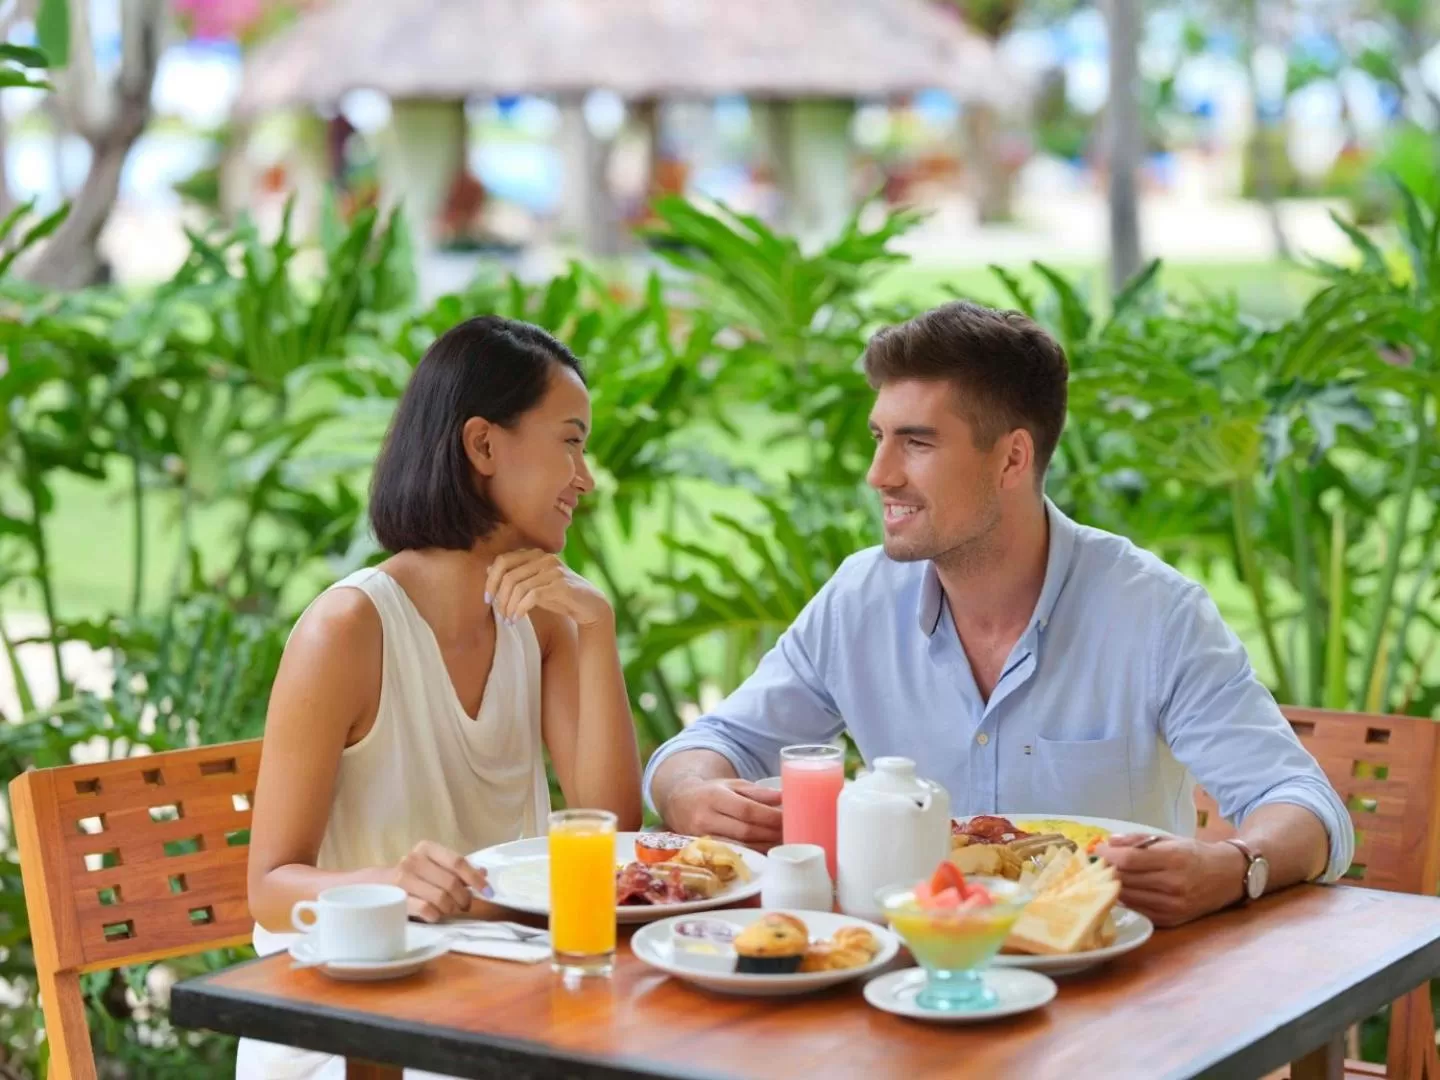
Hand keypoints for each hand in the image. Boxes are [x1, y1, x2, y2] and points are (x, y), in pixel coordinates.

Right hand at [389, 840, 489, 922]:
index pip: (458, 862)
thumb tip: (484, 873)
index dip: (476, 878)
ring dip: (450, 909)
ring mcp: (402, 879)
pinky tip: (435, 915)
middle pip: (451, 883)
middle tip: (464, 906)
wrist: (373, 887)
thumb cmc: (411, 877)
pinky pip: (426, 910)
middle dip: (463, 898)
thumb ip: (457, 870)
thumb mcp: (434, 868)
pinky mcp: (395, 899)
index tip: (488, 892)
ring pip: (441, 898)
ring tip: (448, 910)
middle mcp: (413, 860)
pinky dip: (436, 915)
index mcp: (427, 848)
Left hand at [486, 549, 612, 627]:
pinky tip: (517, 618)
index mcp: (536, 554)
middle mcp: (545, 558)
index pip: (503, 560)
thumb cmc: (559, 596)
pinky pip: (532, 596)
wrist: (590, 606)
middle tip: (499, 613)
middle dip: (499, 597)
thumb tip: (488, 568)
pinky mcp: (561, 585)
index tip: (487, 599)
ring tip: (509, 619)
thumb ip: (516, 575)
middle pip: (509, 575)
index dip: (491, 580)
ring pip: (519, 587)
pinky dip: (520, 609)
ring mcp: (554, 571)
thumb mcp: (534, 584)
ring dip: (509, 607)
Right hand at [665, 778, 783, 848]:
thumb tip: (784, 797)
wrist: (678, 804)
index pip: (746, 810)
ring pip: (741, 847)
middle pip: (745, 831)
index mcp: (714, 797)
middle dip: (772, 833)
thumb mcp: (732, 785)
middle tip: (792, 832)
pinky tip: (768, 851)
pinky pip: (733, 856)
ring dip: (766, 847)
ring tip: (784, 842)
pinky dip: (754, 854)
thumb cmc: (711, 792)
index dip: (770, 817)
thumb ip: (758, 792)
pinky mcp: (704, 853)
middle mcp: (706, 818)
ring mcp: (702, 838)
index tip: (789, 817)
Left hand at [1094, 834, 1246, 927]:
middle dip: (1107, 871)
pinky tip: (1124, 891)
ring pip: (1129, 898)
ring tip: (1108, 876)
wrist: (1228, 877)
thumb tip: (1109, 842)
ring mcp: (1172, 906)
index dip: (1108, 855)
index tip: (1098, 850)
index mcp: (1173, 860)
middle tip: (1099, 863)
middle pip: (1126, 880)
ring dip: (1114, 887)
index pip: (1129, 860)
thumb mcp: (1169, 840)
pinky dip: (1127, 901)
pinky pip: (1139, 911)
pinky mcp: (1171, 920)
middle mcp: (1173, 885)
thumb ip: (1137, 840)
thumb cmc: (1195, 854)